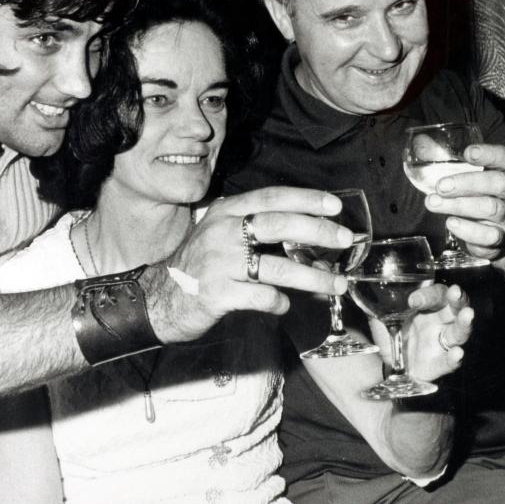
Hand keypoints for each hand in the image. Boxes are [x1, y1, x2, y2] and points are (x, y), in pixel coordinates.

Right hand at [151, 187, 352, 342]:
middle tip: (345, 240)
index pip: (272, 197)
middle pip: (279, 225)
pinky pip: (261, 297)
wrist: (158, 298)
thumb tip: (303, 228)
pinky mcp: (218, 293)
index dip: (306, 200)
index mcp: (225, 212)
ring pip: (277, 266)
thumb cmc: (197, 266)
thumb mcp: (217, 233)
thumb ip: (250, 226)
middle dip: (318, 231)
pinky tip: (283, 306)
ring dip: (313, 277)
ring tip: (336, 285)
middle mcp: (222, 232)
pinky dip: (279, 303)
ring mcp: (219, 263)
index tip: (335, 206)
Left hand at [368, 284, 473, 381]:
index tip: (413, 300)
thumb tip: (349, 283)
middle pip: (455, 308)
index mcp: (427, 307)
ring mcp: (441, 343)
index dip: (428, 294)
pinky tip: (457, 353)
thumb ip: (373, 302)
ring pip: (459, 332)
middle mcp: (439, 322)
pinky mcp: (440, 364)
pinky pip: (450, 362)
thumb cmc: (390, 334)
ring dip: (464, 324)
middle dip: (457, 300)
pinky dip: (454, 358)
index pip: (435, 294)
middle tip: (455, 292)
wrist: (387, 364)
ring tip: (468, 314)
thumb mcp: (380, 316)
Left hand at [426, 143, 504, 259]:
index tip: (468, 153)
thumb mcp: (471, 176)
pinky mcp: (499, 238)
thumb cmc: (479, 195)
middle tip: (441, 186)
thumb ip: (449, 161)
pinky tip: (451, 223)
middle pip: (499, 183)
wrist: (500, 233)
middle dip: (467, 182)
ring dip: (459, 205)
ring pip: (491, 208)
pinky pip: (489, 236)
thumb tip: (420, 144)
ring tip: (432, 203)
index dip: (490, 154)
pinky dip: (468, 230)